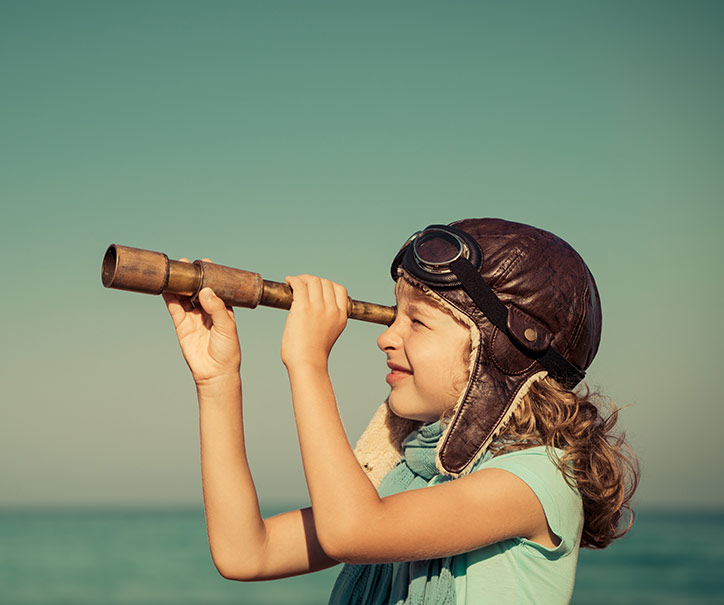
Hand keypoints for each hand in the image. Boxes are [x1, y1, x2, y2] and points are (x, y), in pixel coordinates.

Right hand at [163, 259, 240, 384]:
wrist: (215, 372)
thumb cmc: (227, 350)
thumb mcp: (227, 326)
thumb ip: (217, 308)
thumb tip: (205, 290)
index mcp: (222, 309)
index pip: (215, 288)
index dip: (210, 276)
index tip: (206, 263)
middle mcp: (207, 311)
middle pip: (197, 290)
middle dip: (192, 277)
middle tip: (185, 264)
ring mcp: (193, 317)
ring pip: (184, 297)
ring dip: (179, 285)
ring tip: (174, 272)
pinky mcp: (182, 325)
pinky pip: (175, 308)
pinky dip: (170, 297)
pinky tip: (166, 287)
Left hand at [281, 275, 347, 368]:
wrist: (307, 364)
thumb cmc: (312, 354)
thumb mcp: (328, 333)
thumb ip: (326, 320)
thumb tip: (311, 311)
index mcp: (341, 316)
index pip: (340, 289)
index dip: (327, 285)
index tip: (316, 289)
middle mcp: (332, 309)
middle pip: (325, 282)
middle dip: (312, 280)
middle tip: (301, 285)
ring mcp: (318, 307)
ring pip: (312, 281)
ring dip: (302, 279)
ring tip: (293, 283)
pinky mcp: (303, 308)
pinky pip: (299, 285)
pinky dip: (293, 280)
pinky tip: (288, 282)